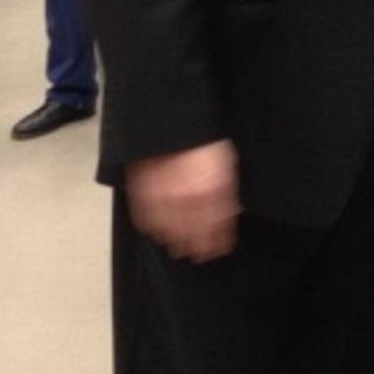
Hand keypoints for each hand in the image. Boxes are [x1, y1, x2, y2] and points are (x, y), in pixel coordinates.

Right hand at [126, 139, 240, 261]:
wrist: (170, 119)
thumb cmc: (203, 138)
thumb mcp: (226, 162)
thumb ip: (226, 191)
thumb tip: (232, 211)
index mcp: (212, 190)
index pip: (217, 227)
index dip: (219, 240)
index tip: (221, 248)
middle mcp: (187, 199)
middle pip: (193, 235)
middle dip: (199, 246)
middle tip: (201, 254)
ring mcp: (162, 198)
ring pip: (169, 233)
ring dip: (176, 241)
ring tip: (180, 248)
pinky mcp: (141, 194)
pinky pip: (147, 221)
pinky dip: (154, 228)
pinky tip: (160, 231)